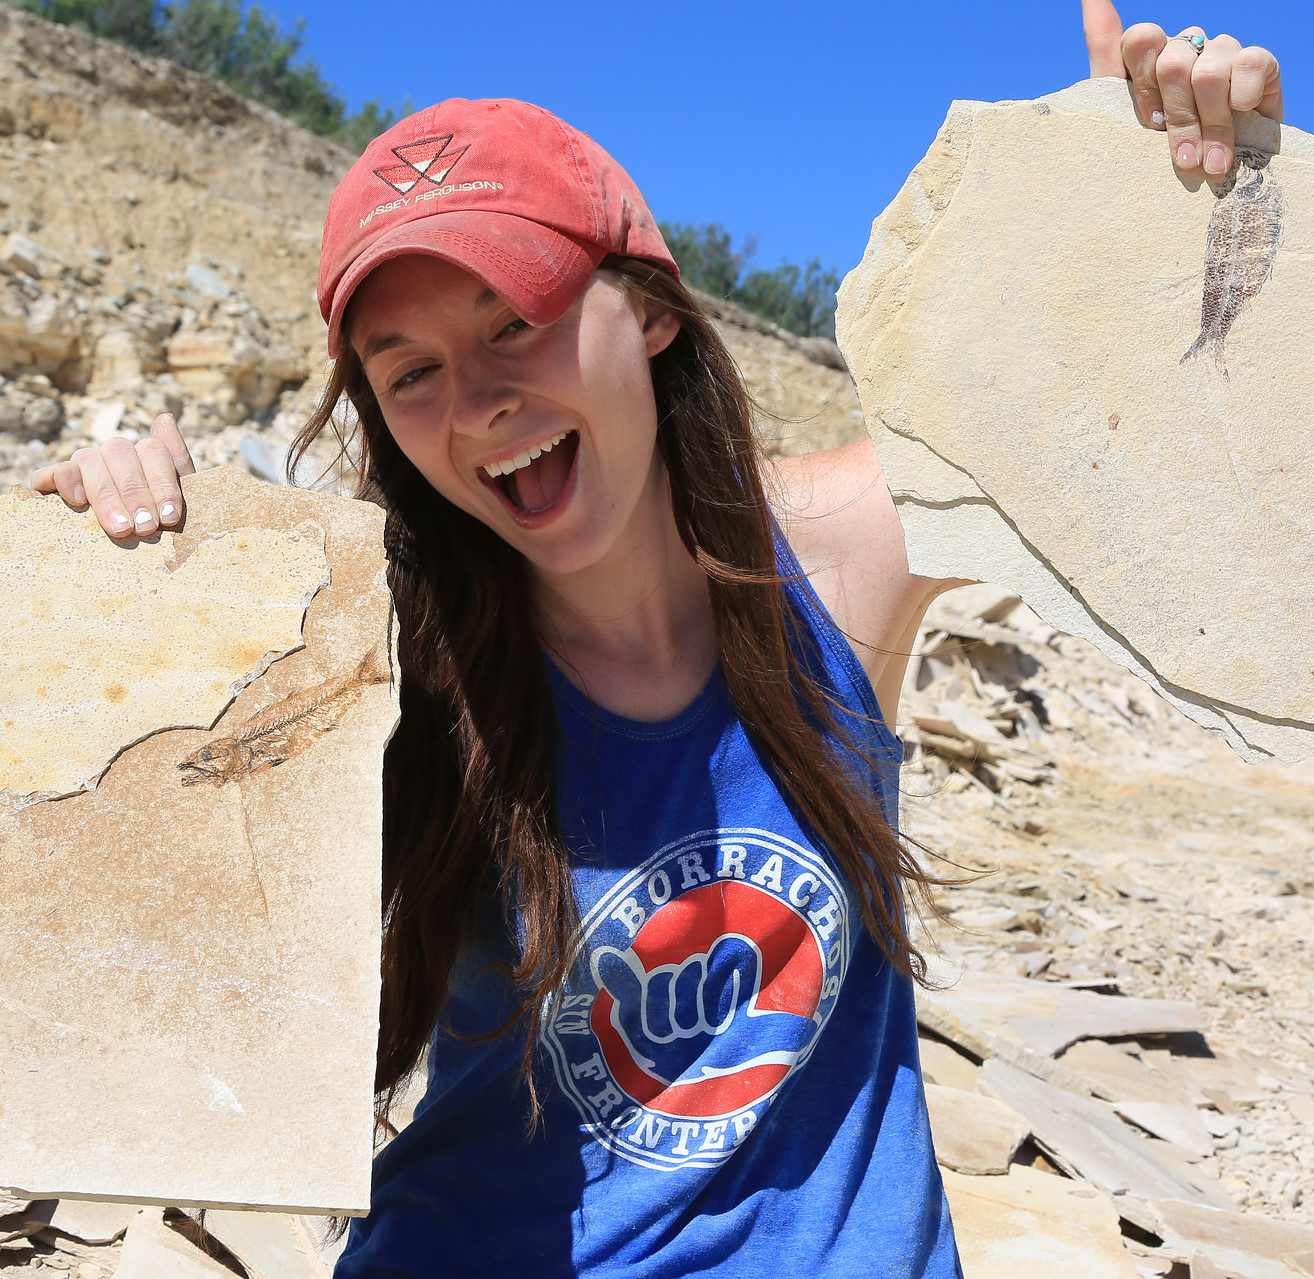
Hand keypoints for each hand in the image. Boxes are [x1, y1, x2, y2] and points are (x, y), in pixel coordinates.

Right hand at [30, 413, 195, 537]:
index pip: (153, 449)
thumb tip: (165, 418)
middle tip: (146, 527)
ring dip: (106, 494)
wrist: (136, 558)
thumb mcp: (178, 500)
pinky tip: (79, 502)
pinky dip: (65, 481)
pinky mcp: (54, 483)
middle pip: (121, 453)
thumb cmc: (160, 526)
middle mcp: (114, 455)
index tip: (169, 516)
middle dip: (136, 493)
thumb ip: (177, 460)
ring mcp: (84, 467)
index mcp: (145, 456)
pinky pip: (52, 471)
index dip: (163, 483)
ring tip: (122, 527)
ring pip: (89, 460)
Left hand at [1083, 0, 1281, 176]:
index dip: (1144, 82)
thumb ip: (1104, 54)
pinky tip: (1241, 116)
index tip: (1150, 124)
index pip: (1142, 38)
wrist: (1205, 189)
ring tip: (1211, 162)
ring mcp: (1220, 56)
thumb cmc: (1154, 160)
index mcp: (1148, 63)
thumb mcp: (1118, 118)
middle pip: (1175, 59)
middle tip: (1182, 156)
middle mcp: (1184, 52)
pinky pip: (1250, 61)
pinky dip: (1243, 96)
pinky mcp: (1257, 66)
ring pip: (1210, 67)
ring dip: (1211, 122)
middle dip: (1179, 116)